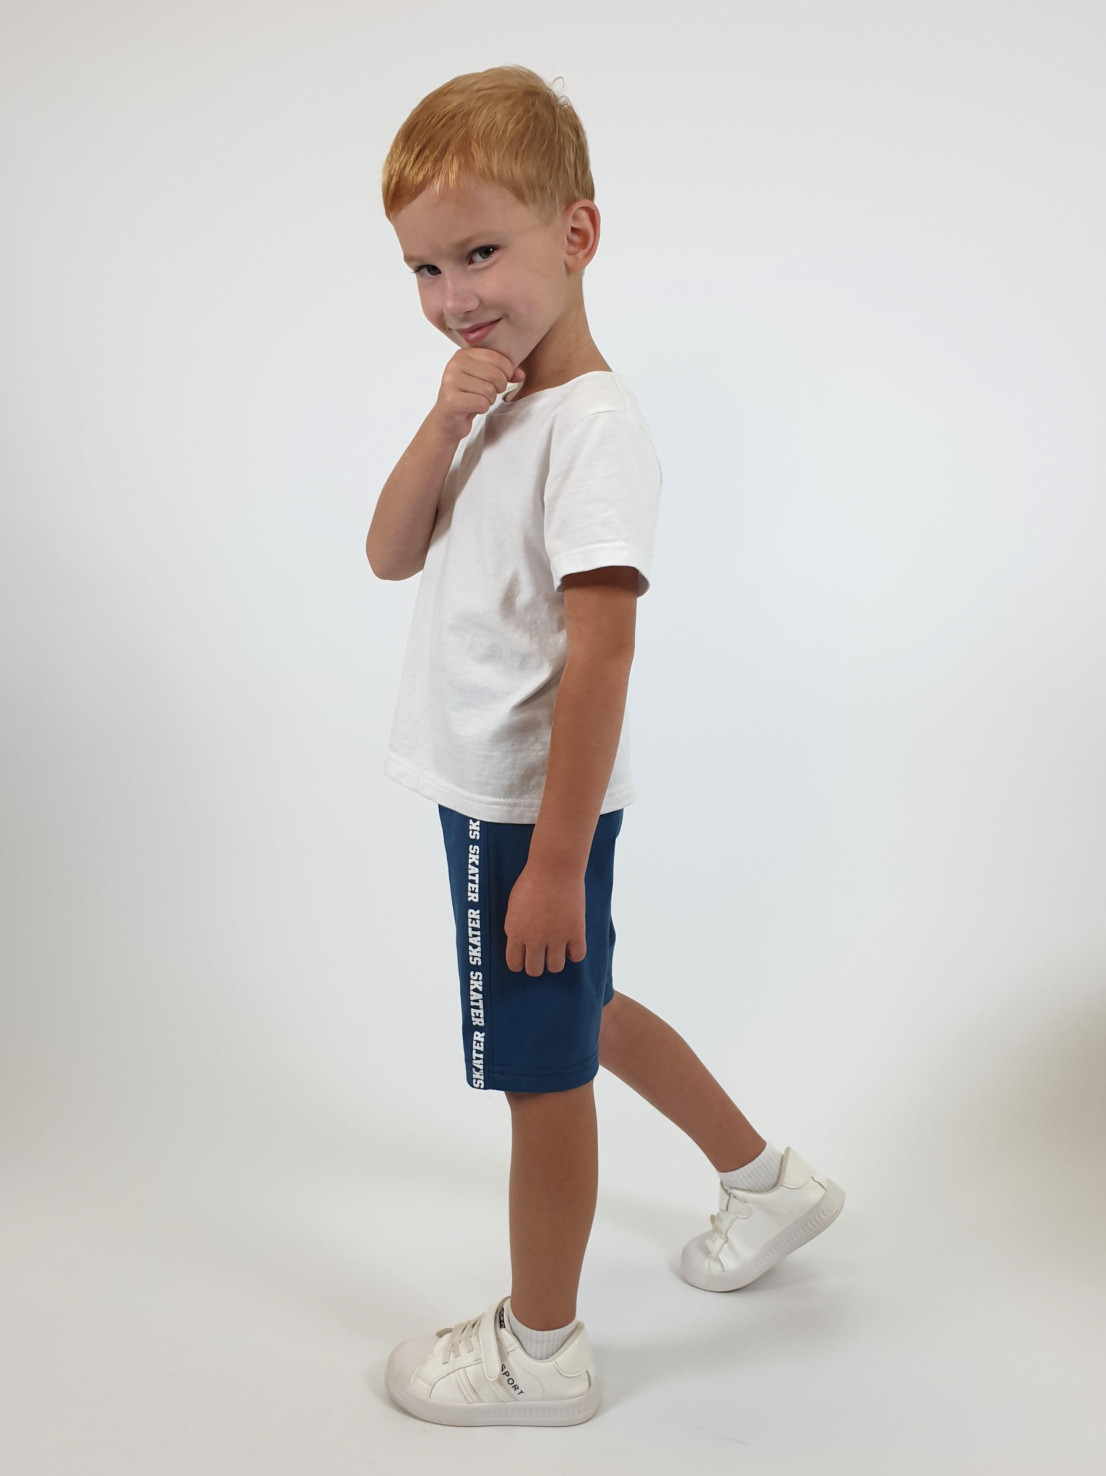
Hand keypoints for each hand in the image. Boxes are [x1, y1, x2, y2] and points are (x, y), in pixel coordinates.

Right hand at [429, 347, 524, 442]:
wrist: (448, 421)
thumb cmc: (468, 397)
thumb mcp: (486, 380)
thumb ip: (505, 373)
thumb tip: (520, 374)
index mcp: (463, 354)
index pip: (496, 357)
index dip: (506, 372)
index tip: (501, 381)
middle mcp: (454, 365)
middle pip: (494, 374)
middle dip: (499, 388)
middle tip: (489, 394)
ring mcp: (450, 382)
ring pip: (489, 390)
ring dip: (489, 399)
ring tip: (479, 400)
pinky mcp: (451, 400)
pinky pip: (481, 403)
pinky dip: (482, 408)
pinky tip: (473, 408)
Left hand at [503, 860, 586, 976]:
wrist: (554, 868)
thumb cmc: (531, 881)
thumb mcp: (513, 906)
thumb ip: (515, 927)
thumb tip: (520, 943)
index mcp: (515, 932)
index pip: (514, 964)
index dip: (520, 962)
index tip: (525, 956)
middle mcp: (534, 939)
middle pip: (534, 969)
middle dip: (537, 963)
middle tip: (542, 953)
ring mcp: (556, 937)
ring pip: (555, 967)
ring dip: (556, 960)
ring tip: (557, 948)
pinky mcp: (575, 932)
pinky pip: (577, 956)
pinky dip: (575, 953)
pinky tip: (572, 943)